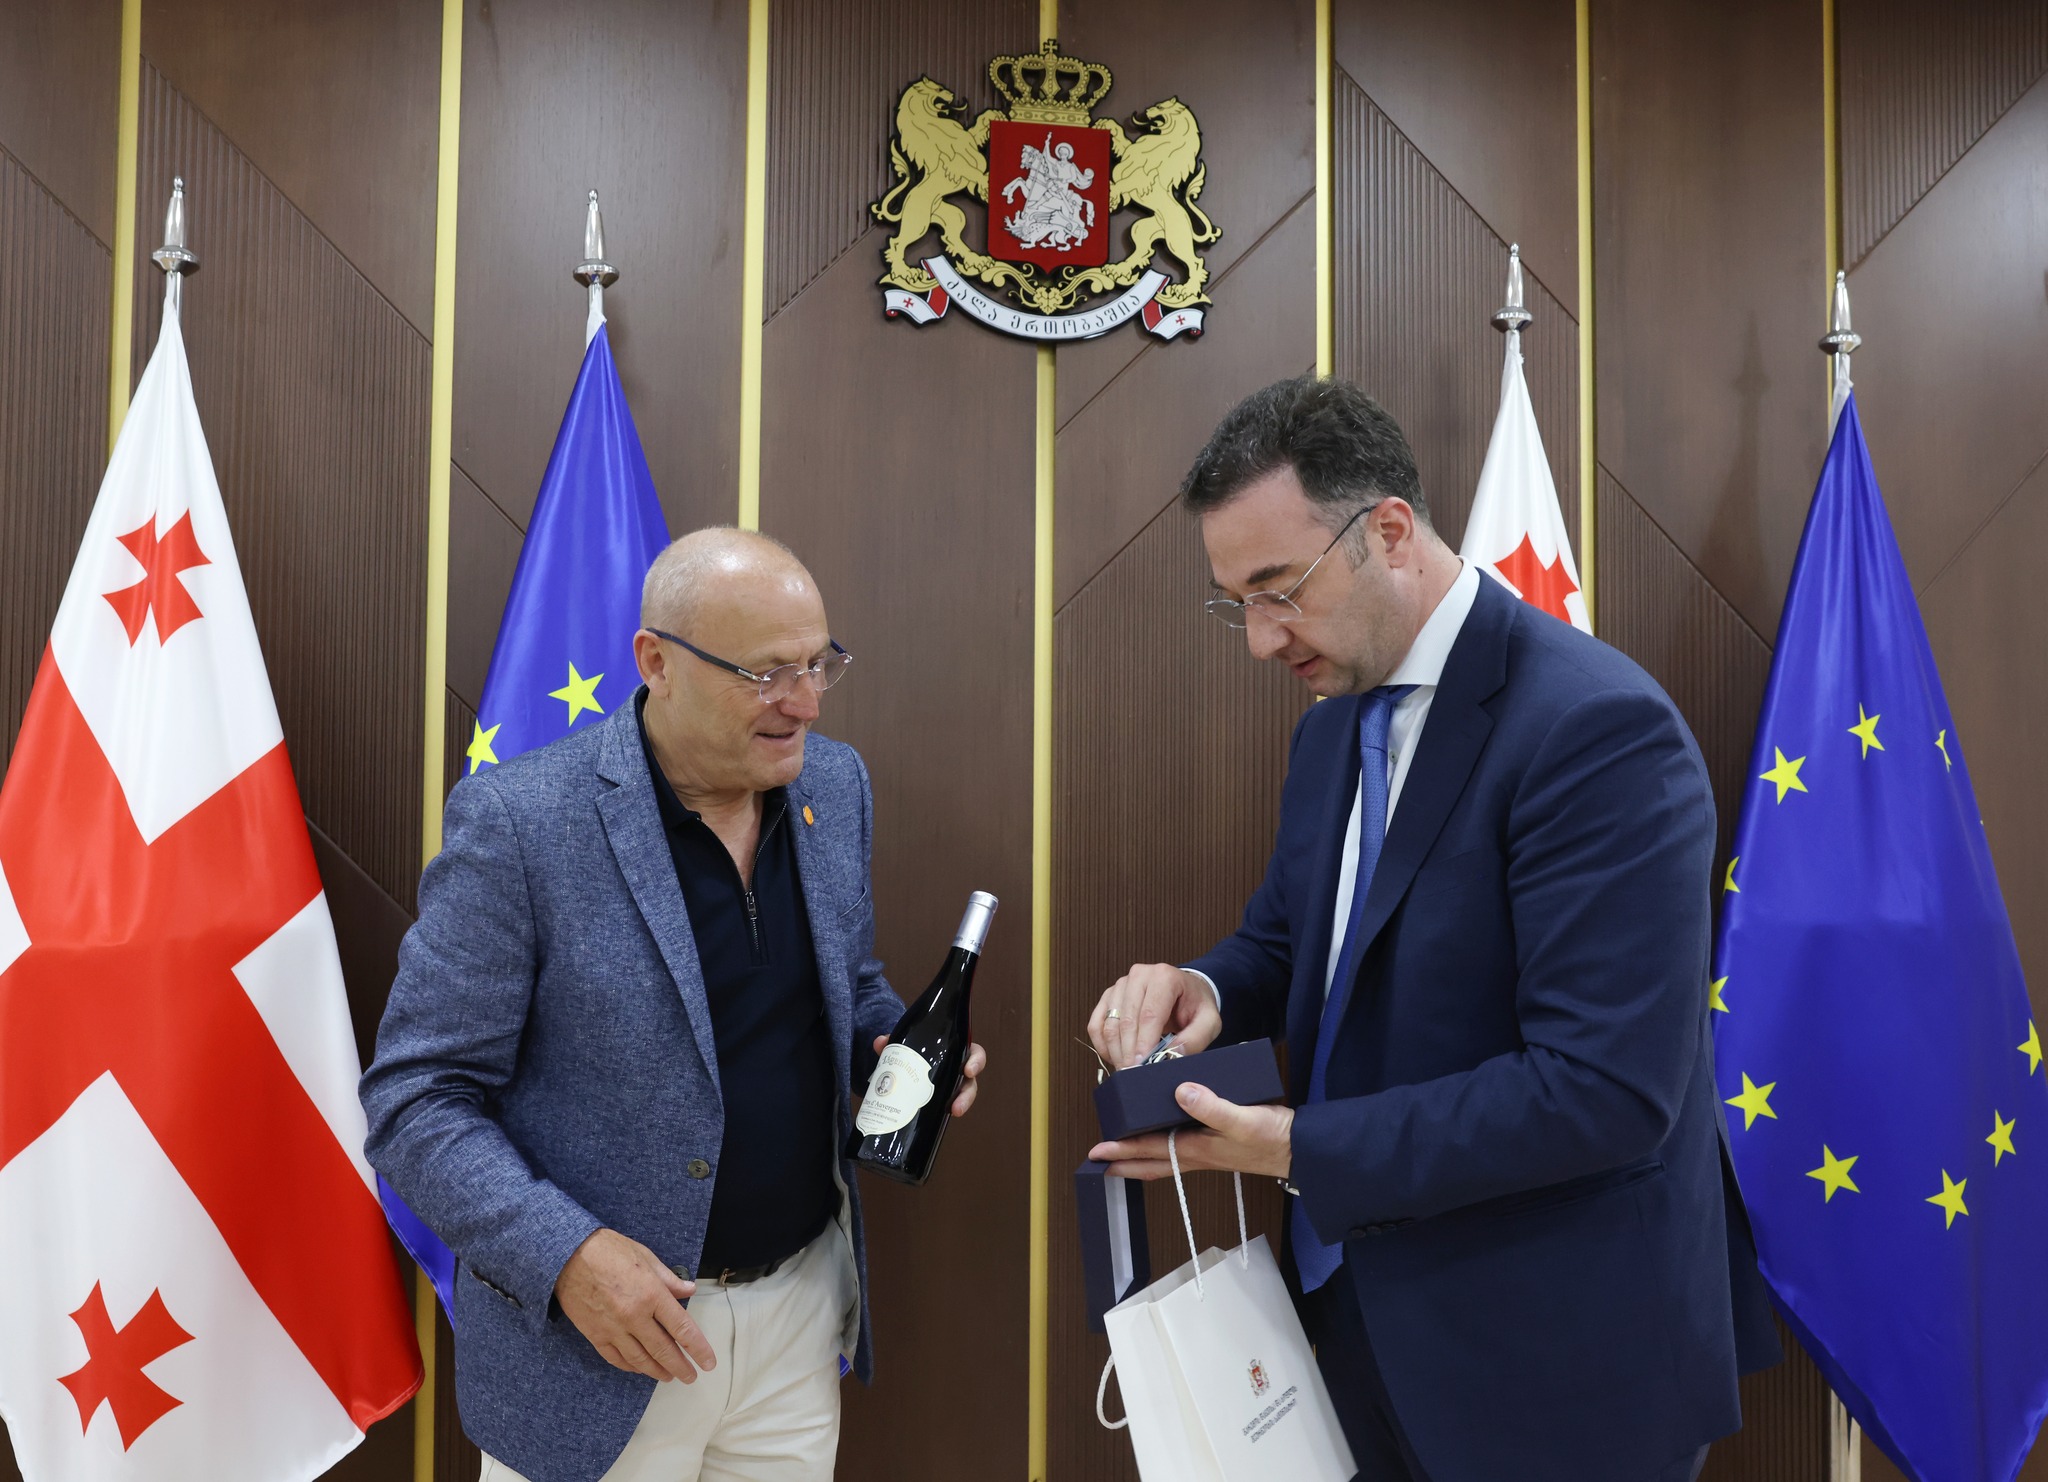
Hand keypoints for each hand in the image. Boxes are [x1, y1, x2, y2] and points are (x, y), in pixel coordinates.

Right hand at [555, 1228, 716, 1382]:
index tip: (708, 1362)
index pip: (682, 1328)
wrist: (568, 1255)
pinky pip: (616, 1358)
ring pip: (640, 1359)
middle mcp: (635, 1316)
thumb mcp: (646, 1257)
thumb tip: (689, 1290)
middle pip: (663, 1350)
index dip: (698, 1348)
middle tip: (691, 1376)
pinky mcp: (595, 1335)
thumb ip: (669, 1279)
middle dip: (680, 1366)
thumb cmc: (608, 1250)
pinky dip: (631, 1367)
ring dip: (657, 1371)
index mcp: (652, 1294)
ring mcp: (614, 1328)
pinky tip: (640, 1369)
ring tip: (669, 1376)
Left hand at [872, 1035, 985, 1115]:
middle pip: (971, 1082)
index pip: (974, 1054)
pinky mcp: (941, 1101)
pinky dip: (943, 1114)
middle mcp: (956, 1070)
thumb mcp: (906, 1045)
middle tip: (957, 1105)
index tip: (969, 1070)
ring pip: (963, 1097)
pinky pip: (947, 1107)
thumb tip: (880, 1042)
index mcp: (954, 1052)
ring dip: (961, 1105)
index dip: (976, 1061)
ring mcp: (950, 1087)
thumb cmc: (915, 1051)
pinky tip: (938, 1120)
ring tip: (952, 1113)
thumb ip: (894, 1042)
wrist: (904, 1064)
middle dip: (967, 1094)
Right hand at [1088, 963, 1220, 1070]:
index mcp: (1164, 977)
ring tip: (1127, 1070)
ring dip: (1116, 1051)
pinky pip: (1096, 1024)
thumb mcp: (1209, 1022)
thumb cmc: (1196, 1006)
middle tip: (1133, 1075)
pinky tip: (1116, 1057)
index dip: (1144, 1043)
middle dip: (1129, 1052)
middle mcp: (1139, 976)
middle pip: (1127, 1020)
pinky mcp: (1108, 997)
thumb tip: (1170, 1055)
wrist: (1186, 992)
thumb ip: (1195, 1039)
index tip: (1141, 1066)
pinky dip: (1103, 1045)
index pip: (1149, 1014)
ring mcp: (1120, 985)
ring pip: (1109, 1023)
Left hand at [1089, 1082, 1294, 1180]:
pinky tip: (1162, 1138)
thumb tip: (1179, 1092)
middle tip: (1098, 1162)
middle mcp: (1196, 1155)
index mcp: (1196, 1149)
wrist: (1298, 1150)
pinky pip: (1178, 1153)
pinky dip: (1161, 1149)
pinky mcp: (1216, 1148)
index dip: (1121, 1150)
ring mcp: (1206, 1154)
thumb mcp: (1242, 1118)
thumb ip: (1211, 1107)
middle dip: (1123, 1163)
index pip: (1149, 1149)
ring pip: (1162, 1160)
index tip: (1096, 1151)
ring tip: (1121, 1154)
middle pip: (1150, 1163)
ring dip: (1140, 1158)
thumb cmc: (1271, 1136)